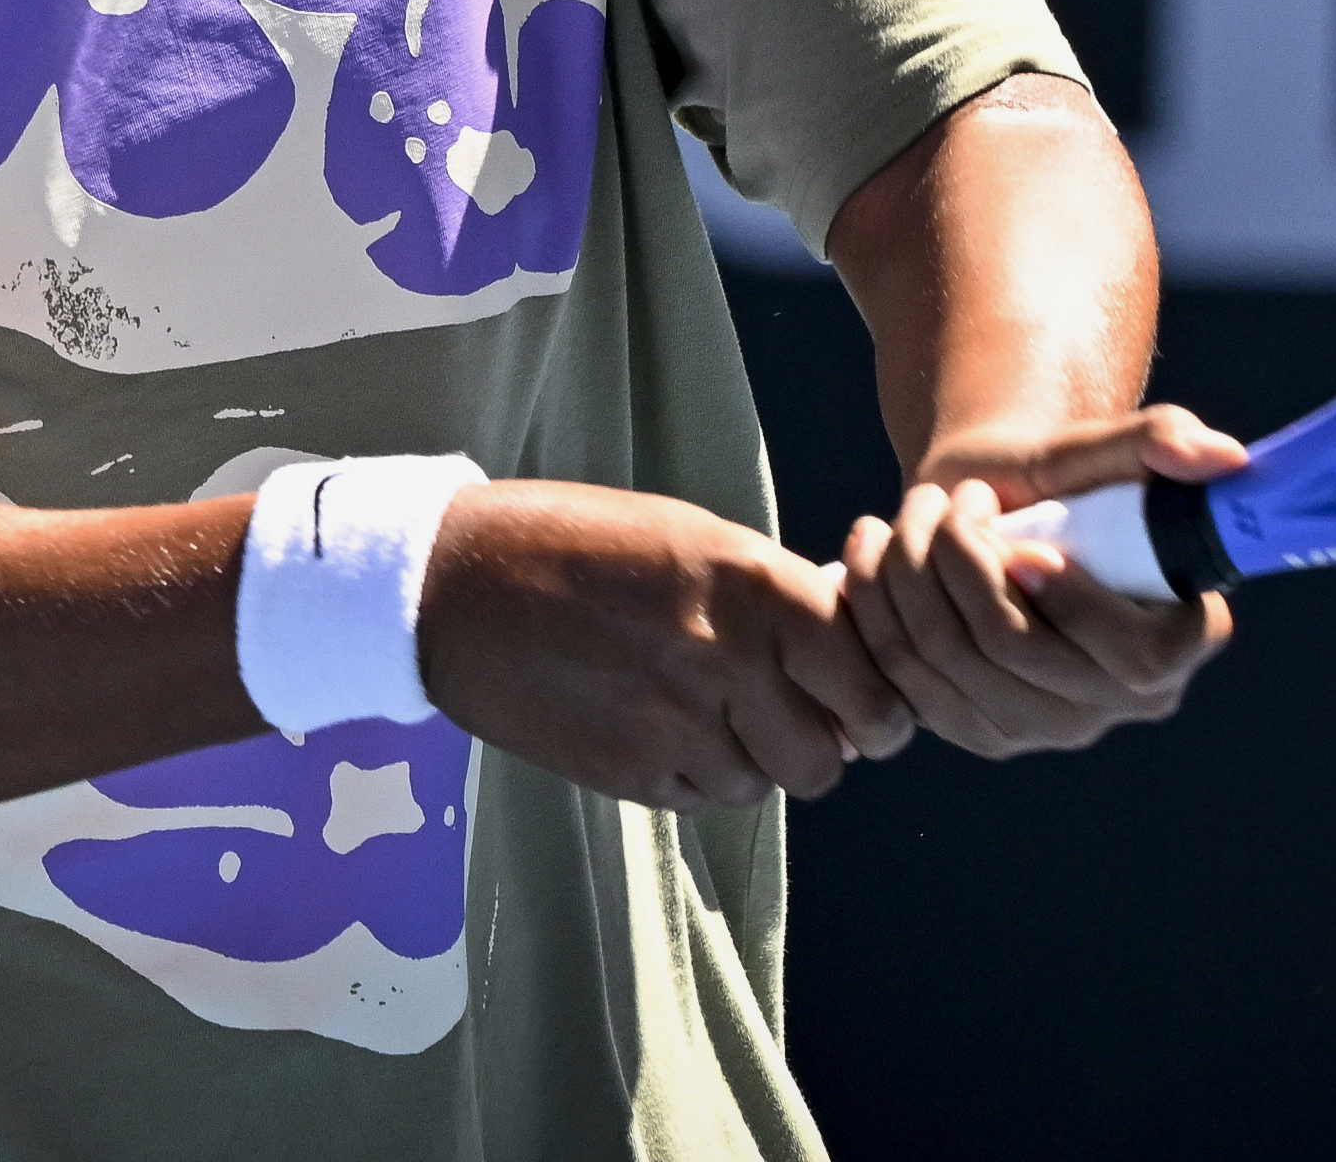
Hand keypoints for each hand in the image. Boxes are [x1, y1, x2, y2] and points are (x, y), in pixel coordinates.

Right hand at [417, 480, 914, 810]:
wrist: (456, 586)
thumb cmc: (577, 543)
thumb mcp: (692, 537)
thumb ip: (772, 596)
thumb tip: (841, 654)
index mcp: (748, 584)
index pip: (863, 668)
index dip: (878, 695)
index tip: (874, 702)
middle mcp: (722, 657)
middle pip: (828, 752)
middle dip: (831, 744)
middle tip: (815, 725)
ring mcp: (674, 722)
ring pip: (767, 784)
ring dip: (762, 761)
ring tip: (726, 719)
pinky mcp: (629, 773)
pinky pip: (705, 798)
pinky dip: (705, 776)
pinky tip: (673, 731)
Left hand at [838, 405, 1243, 759]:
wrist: (988, 504)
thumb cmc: (1060, 476)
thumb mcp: (1103, 448)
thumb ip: (1161, 441)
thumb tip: (1222, 457)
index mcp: (1175, 645)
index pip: (1136, 661)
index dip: (1073, 603)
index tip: (1024, 544)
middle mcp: (1117, 705)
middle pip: (1017, 652)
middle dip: (964, 558)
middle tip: (955, 498)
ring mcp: (1042, 729)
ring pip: (948, 659)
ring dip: (912, 567)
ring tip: (919, 511)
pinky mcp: (973, 730)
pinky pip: (901, 679)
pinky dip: (878, 604)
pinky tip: (879, 551)